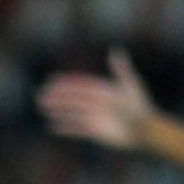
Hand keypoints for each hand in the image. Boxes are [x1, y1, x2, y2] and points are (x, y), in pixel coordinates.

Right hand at [36, 47, 154, 148]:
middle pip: (73, 99)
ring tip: (42, 108)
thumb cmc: (140, 107)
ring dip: (57, 110)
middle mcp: (96, 103)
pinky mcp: (95, 132)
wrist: (143, 130)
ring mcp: (94, 117)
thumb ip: (121, 70)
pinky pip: (76, 129)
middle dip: (57, 97)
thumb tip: (115, 51)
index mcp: (103, 90)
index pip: (80, 84)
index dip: (66, 83)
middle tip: (40, 96)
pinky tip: (52, 127)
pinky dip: (65, 128)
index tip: (51, 81)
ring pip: (71, 113)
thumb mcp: (130, 85)